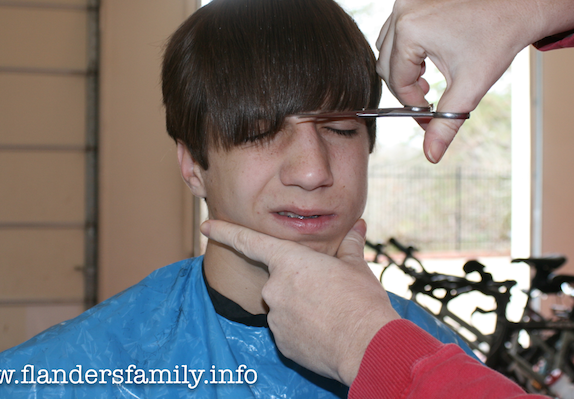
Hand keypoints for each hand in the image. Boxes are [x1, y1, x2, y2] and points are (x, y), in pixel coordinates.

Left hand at [200, 219, 399, 385]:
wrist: (367, 346)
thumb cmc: (361, 302)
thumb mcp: (356, 267)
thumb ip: (349, 245)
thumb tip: (358, 226)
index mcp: (290, 262)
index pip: (250, 242)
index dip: (226, 232)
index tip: (206, 226)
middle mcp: (274, 288)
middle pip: (280, 280)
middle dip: (300, 284)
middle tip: (331, 292)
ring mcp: (275, 318)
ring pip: (285, 306)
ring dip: (303, 307)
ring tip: (332, 314)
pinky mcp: (281, 343)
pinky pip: (289, 329)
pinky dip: (304, 328)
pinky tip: (326, 331)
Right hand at [376, 0, 573, 162]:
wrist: (521, 7)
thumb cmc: (497, 44)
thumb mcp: (469, 89)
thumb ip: (445, 124)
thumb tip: (431, 156)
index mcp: (410, 30)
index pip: (396, 79)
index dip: (412, 102)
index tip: (429, 111)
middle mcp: (403, 8)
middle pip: (386, 62)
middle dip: (406, 84)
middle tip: (429, 95)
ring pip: (389, 44)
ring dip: (405, 65)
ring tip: (430, 74)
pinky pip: (400, 24)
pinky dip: (410, 42)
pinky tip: (434, 51)